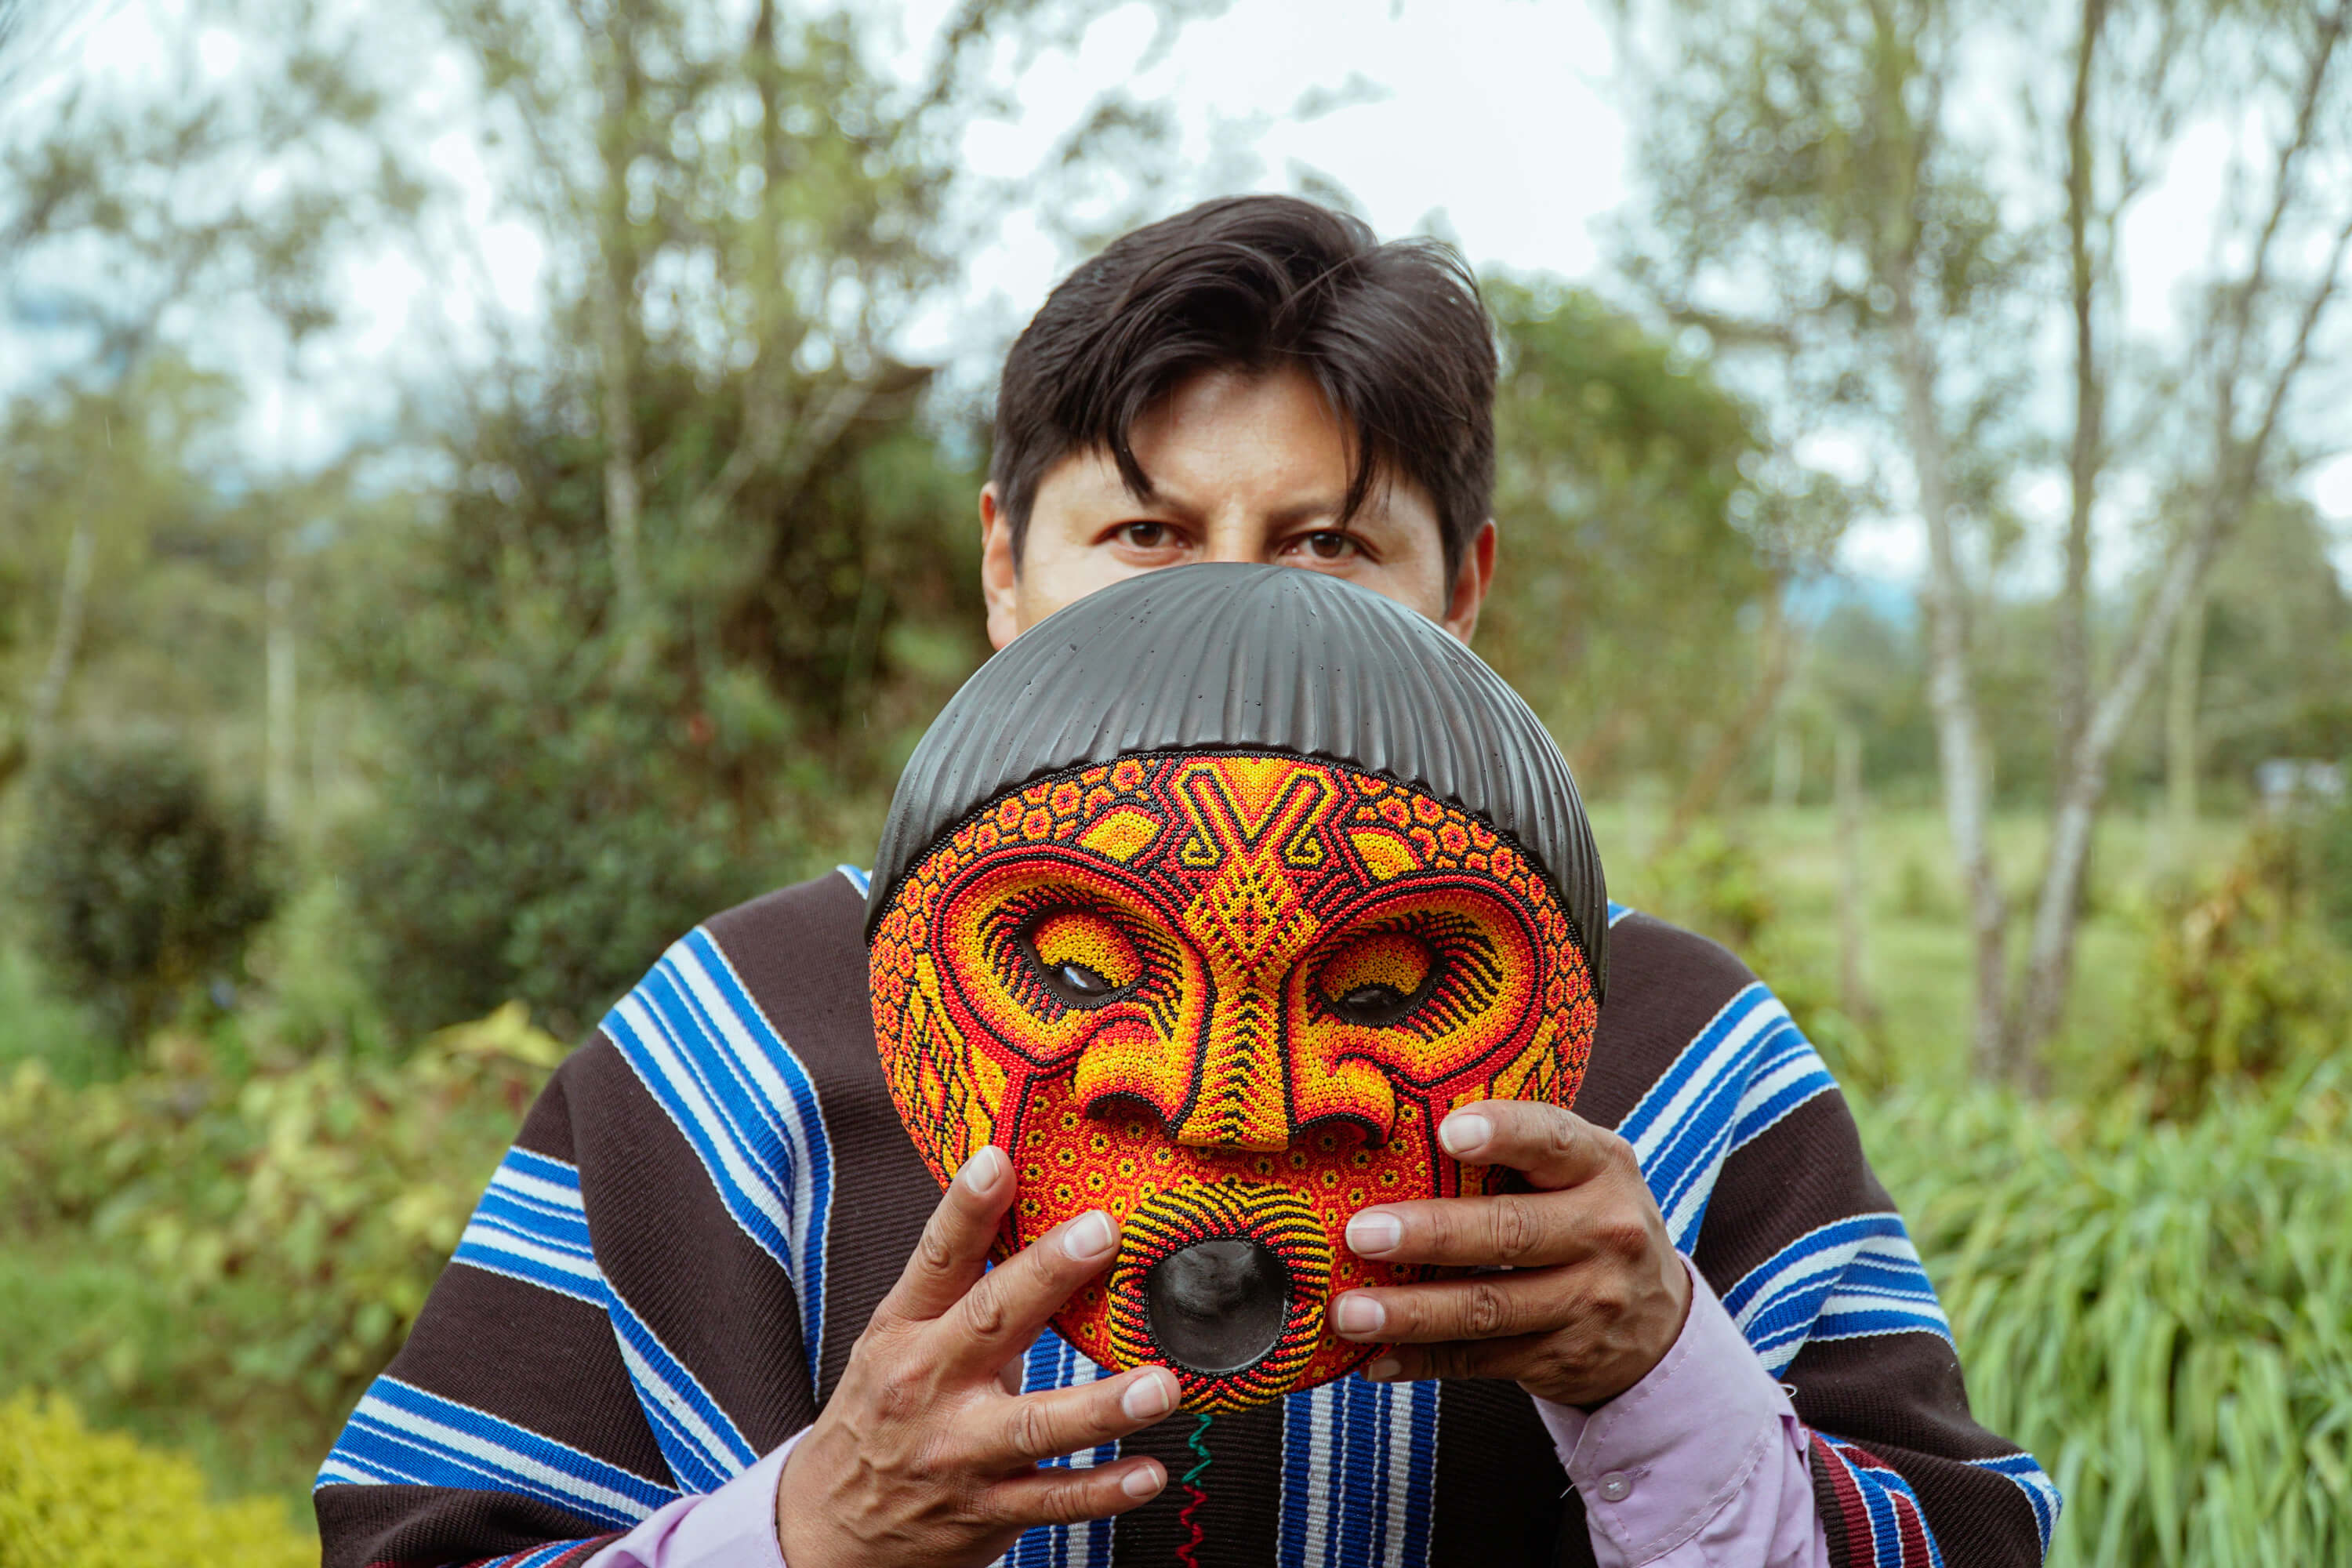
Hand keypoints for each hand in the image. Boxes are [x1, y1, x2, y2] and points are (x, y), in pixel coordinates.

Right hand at [774, 1145, 1176, 1567]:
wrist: (828, 1529)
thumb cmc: (883, 1414)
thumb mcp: (901, 1340)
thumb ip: (964, 1290)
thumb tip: (1041, 1216)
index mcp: (905, 1330)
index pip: (937, 1259)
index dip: (966, 1207)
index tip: (998, 1160)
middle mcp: (928, 1385)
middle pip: (990, 1320)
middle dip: (1047, 1274)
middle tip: (1103, 1231)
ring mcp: (959, 1451)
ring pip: (1034, 1425)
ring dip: (1101, 1406)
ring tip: (1161, 1385)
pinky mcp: (988, 1510)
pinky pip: (1054, 1500)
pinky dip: (1104, 1490)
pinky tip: (1150, 1473)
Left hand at [1330, 1101, 1690, 1407]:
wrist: (1657, 1316)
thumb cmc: (1586, 1215)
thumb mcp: (1578, 1169)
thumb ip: (1517, 1148)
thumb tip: (1400, 1130)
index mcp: (1600, 1166)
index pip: (1552, 1141)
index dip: (1503, 1134)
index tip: (1449, 1132)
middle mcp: (1604, 1233)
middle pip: (1511, 1232)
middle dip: (1431, 1234)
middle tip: (1360, 1233)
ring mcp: (1587, 1303)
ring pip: (1489, 1308)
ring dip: (1411, 1313)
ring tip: (1347, 1311)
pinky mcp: (1560, 1359)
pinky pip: (1479, 1362)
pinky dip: (1421, 1361)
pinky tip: (1371, 1359)